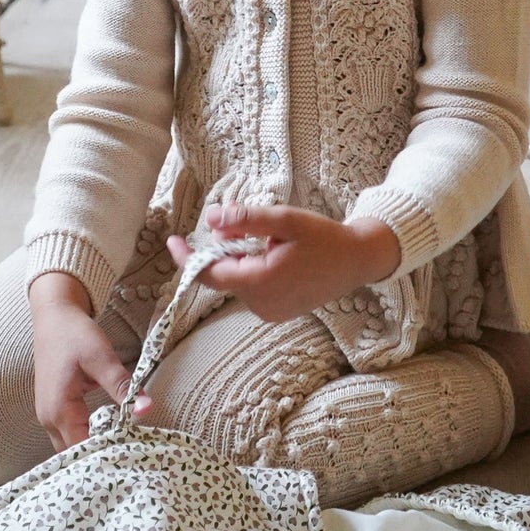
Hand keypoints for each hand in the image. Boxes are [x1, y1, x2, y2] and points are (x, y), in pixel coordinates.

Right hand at [29, 295, 152, 450]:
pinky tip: (107, 432)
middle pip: (73, 454)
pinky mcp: (52, 409)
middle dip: (99, 457)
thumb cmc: (74, 334)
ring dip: (91, 447)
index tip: (131, 455)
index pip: (82, 448)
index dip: (106, 454)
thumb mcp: (101, 358)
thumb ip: (122, 386)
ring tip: (120, 447)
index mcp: (59, 410)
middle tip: (129, 455)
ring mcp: (47, 415)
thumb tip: (146, 409)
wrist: (53, 315)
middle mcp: (48, 419)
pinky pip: (67, 434)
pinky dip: (85, 437)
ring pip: (68, 446)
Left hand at [165, 202, 401, 322]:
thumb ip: (246, 220)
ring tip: (267, 237)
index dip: (187, 258)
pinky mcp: (277, 311)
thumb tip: (210, 218)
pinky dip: (250, 268)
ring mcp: (269, 311)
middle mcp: (261, 304)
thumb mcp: (285, 221)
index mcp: (260, 282)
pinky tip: (272, 252)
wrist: (358, 262)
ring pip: (237, 280)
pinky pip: (251, 288)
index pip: (209, 274)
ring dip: (239, 256)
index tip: (171, 240)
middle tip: (238, 221)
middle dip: (222, 247)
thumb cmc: (325, 238)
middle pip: (223, 274)